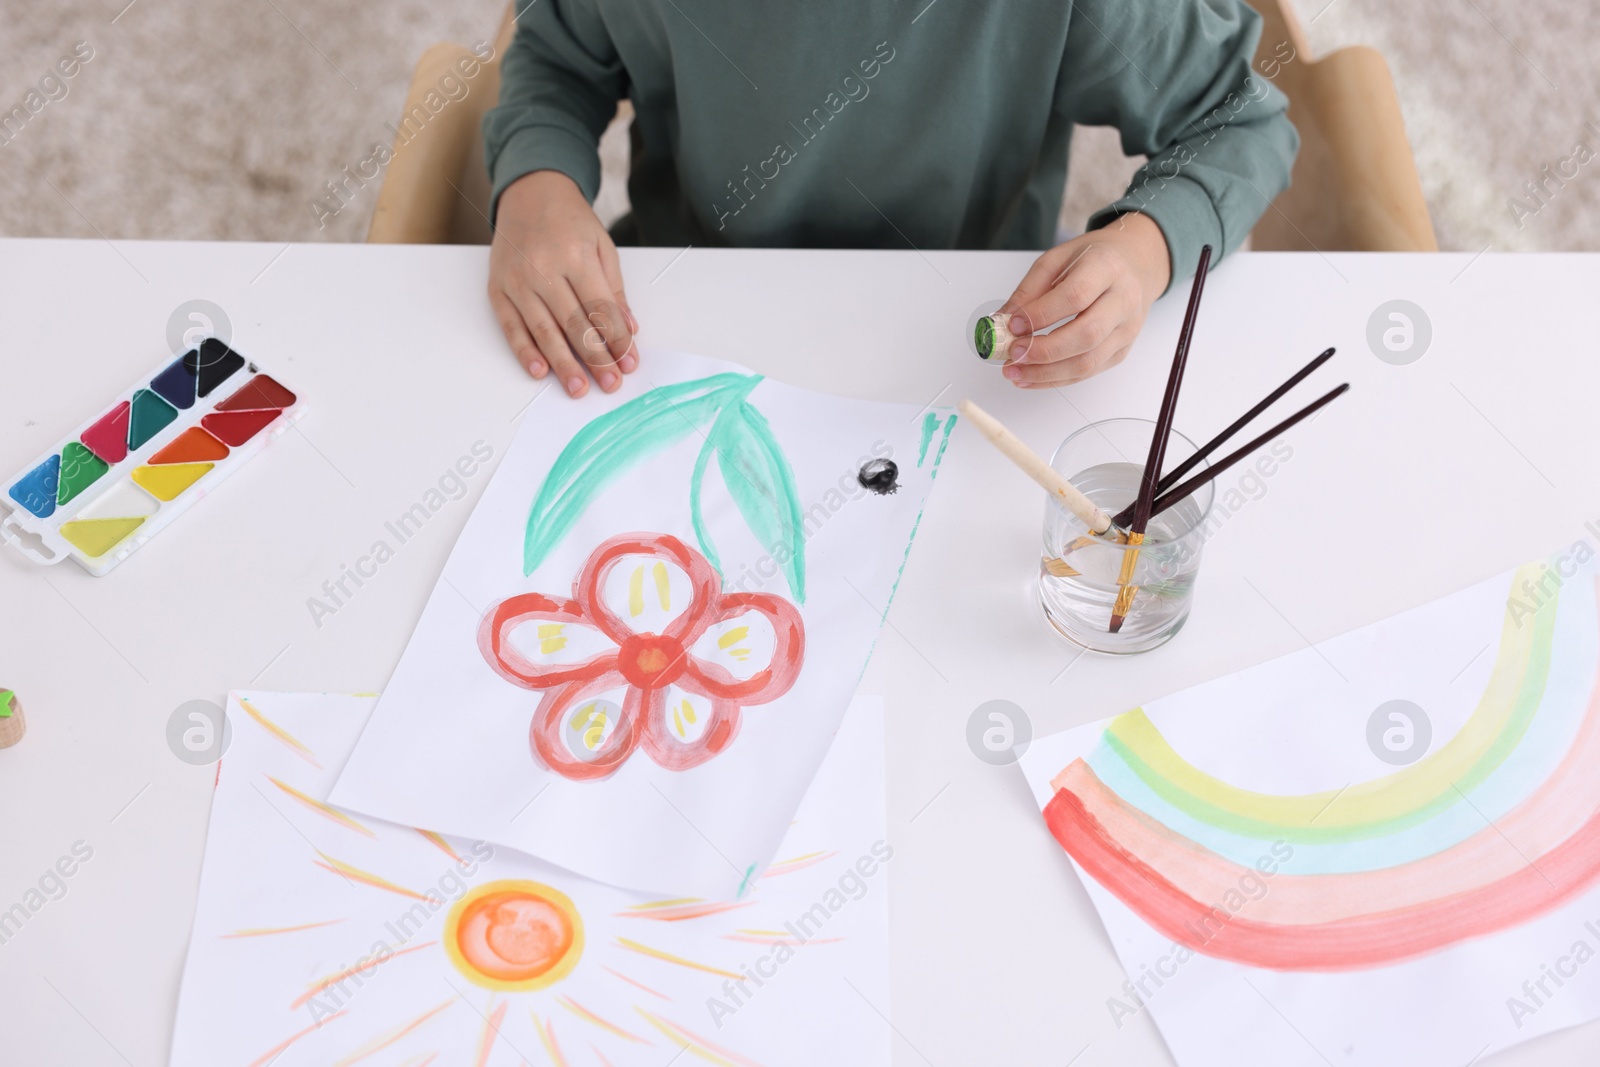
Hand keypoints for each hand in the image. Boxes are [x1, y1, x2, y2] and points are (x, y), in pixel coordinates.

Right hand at [489, 170, 637, 396]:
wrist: (529, 193)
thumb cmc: (570, 222)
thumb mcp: (602, 246)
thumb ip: (614, 289)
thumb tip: (629, 329)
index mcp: (576, 256)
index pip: (601, 309)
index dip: (617, 340)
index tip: (629, 363)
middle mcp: (544, 268)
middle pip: (574, 324)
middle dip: (595, 359)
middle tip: (610, 385)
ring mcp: (517, 280)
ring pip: (543, 330)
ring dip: (562, 364)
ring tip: (578, 389)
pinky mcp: (497, 288)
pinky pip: (511, 327)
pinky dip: (524, 351)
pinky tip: (540, 371)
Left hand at [998, 212, 1171, 387]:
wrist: (1135, 265)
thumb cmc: (1093, 259)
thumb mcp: (1057, 259)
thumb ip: (1029, 289)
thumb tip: (1002, 321)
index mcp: (1106, 268)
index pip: (1075, 296)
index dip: (1041, 315)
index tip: (1012, 326)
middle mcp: (1124, 300)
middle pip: (1086, 335)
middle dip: (1043, 351)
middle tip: (1011, 354)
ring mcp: (1127, 329)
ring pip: (1088, 362)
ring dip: (1046, 373)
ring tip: (1014, 372)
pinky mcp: (1122, 350)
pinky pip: (1089, 372)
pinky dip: (1056, 379)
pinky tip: (1031, 377)